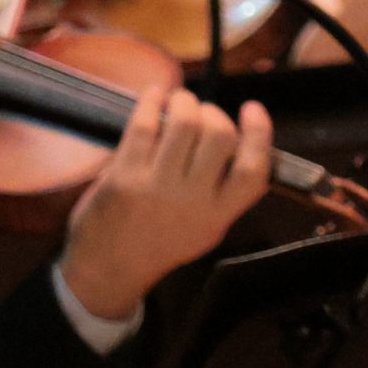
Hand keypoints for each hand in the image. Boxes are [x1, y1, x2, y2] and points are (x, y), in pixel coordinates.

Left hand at [59, 85, 276, 322]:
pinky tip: (153, 97)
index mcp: (218, 216)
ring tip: (177, 102)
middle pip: (219, 136)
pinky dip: (151, 101)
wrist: (107, 270)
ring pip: (184, 123)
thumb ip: (224, 192)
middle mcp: (192, 202)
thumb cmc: (160, 242)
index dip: (259, 133)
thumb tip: (236, 139)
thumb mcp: (206, 228)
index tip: (252, 109)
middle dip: (212, 112)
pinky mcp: (124, 176)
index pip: (253, 170)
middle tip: (200, 112)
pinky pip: (144, 125)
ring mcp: (157, 188)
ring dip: (183, 102)